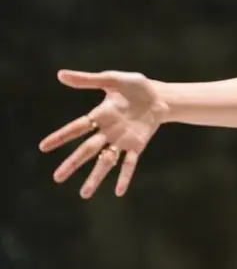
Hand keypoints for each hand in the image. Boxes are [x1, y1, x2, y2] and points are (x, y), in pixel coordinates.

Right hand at [39, 69, 168, 197]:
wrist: (160, 97)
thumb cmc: (136, 87)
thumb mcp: (113, 79)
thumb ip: (89, 80)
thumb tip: (60, 74)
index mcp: (99, 115)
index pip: (76, 128)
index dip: (60, 137)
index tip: (43, 147)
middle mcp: (107, 132)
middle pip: (87, 150)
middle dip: (73, 163)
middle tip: (57, 178)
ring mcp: (122, 140)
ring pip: (106, 161)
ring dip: (96, 177)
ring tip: (84, 194)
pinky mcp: (137, 145)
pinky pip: (129, 163)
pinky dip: (125, 176)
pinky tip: (118, 191)